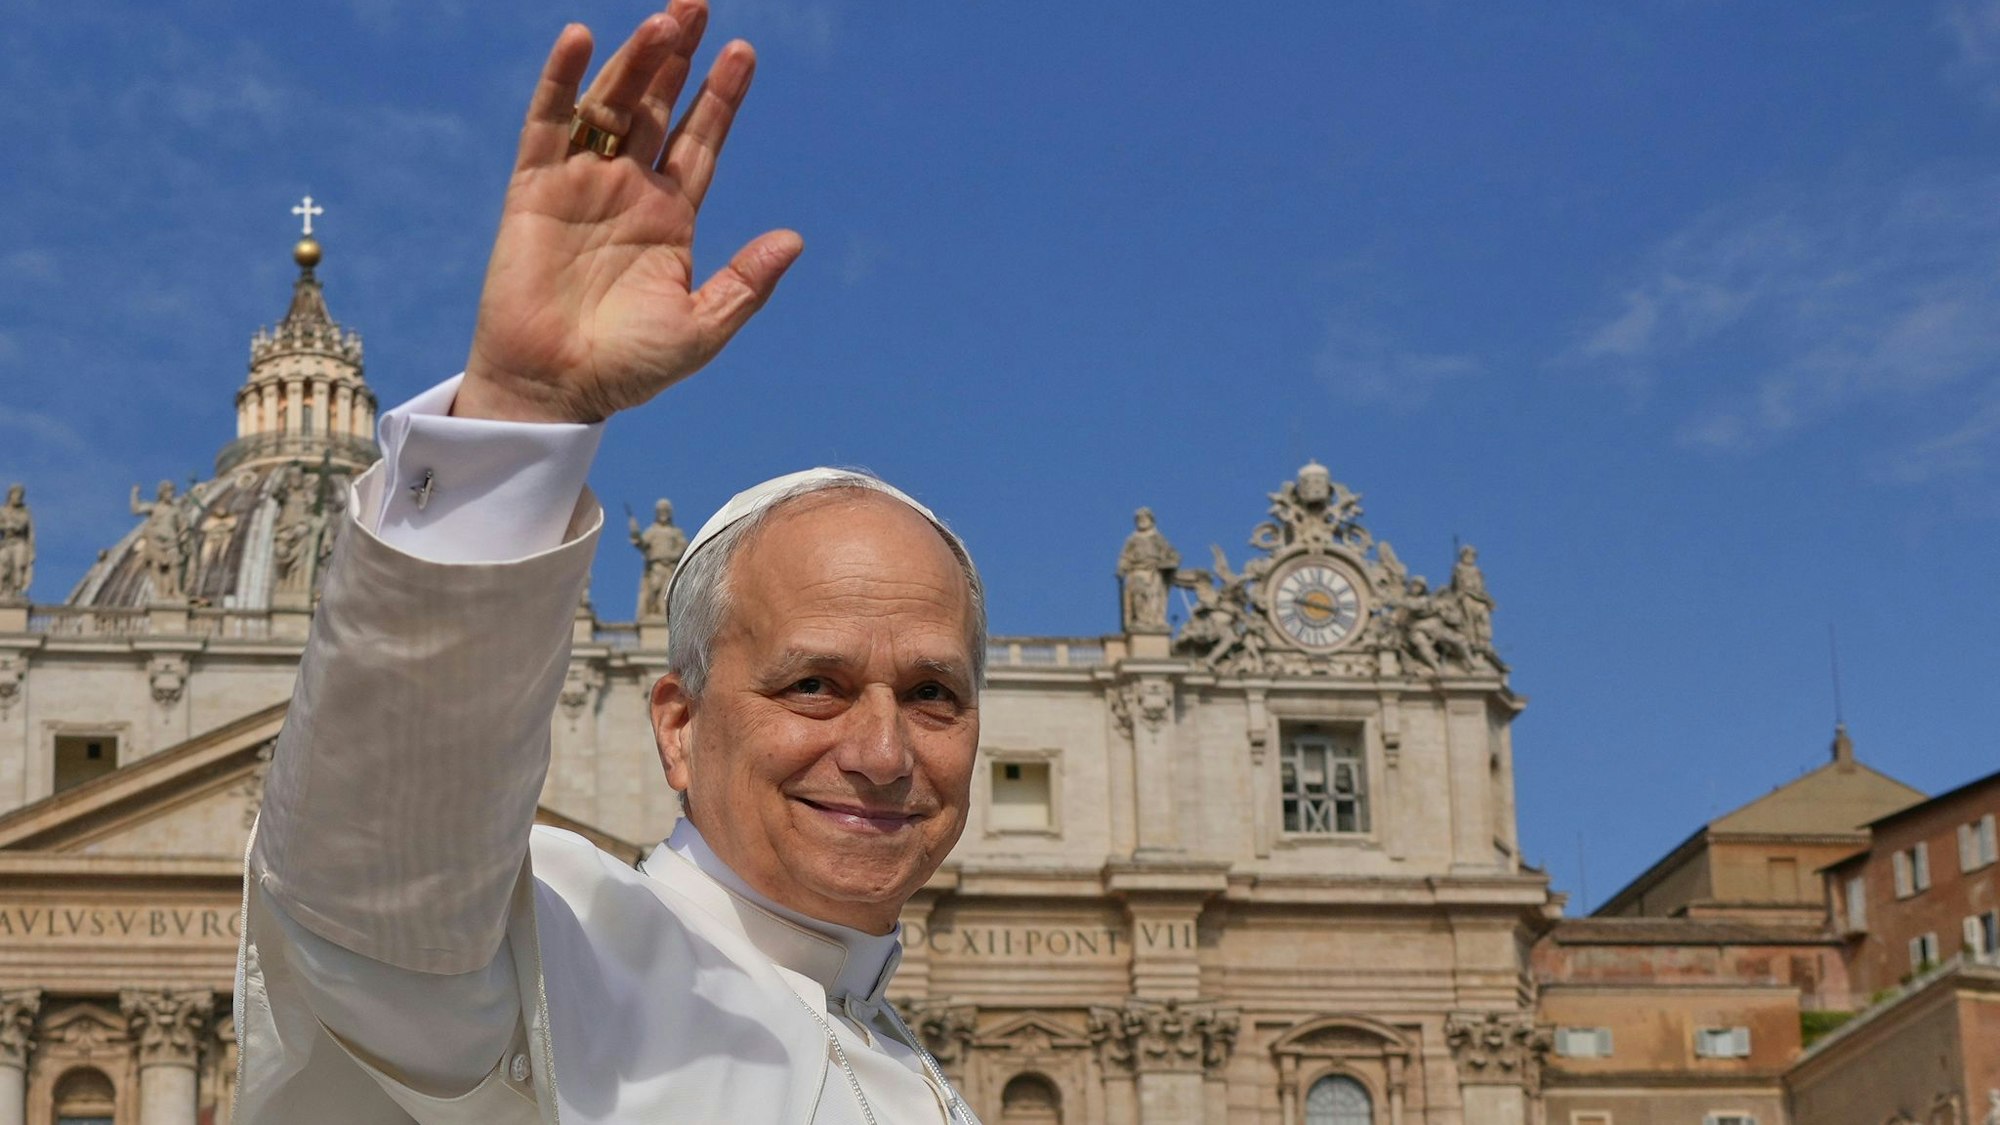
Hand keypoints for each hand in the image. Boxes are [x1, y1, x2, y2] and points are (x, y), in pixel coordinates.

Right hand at [455, 1, 802, 422]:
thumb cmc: (628, 369)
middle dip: (678, 59)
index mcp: (670, 217)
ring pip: (610, 105)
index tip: (743, 53)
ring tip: (666, 20)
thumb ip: (745, 284)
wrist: (554, 390)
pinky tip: (582, 39)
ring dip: (635, 61)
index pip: (700, 141)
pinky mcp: (533, 190)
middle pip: (656, 107)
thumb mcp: (701, 329)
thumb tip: (794, 239)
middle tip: (698, 5)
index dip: (720, 97)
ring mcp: (580, 185)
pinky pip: (548, 124)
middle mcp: (627, 191)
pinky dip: (562, 81)